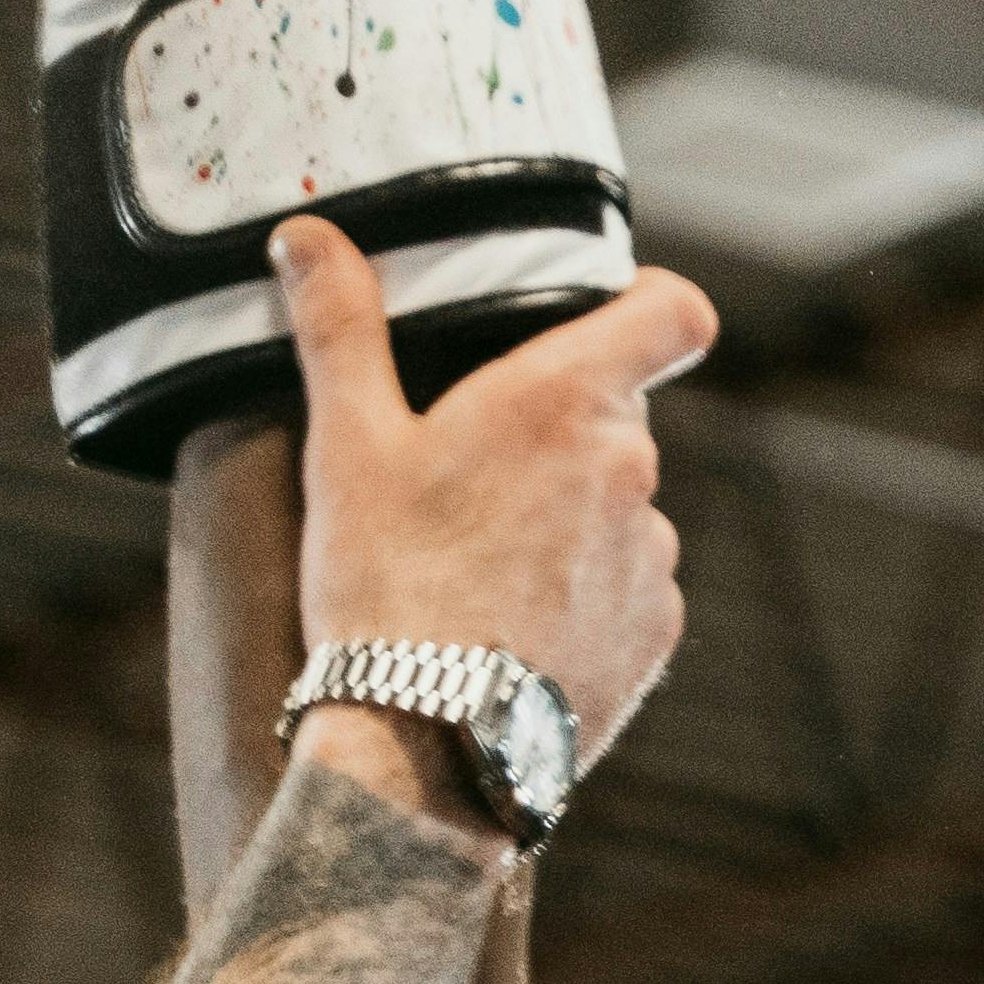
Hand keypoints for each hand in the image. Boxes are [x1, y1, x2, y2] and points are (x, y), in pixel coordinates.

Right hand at [265, 218, 700, 823]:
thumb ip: (338, 326)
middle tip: (472, 467)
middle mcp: (630, 469)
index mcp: (564, 402)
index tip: (615, 309)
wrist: (430, 746)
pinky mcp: (658, 631)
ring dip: (573, 513)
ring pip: (623, 502)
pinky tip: (515, 619)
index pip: (674, 312)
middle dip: (559, 427)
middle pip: (618, 414)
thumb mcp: (345, 444)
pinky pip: (630, 582)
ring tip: (484, 560)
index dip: (653, 301)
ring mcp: (652, 555)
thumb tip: (308, 237)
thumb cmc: (385, 586)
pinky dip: (585, 588)